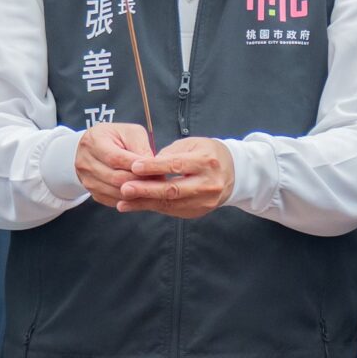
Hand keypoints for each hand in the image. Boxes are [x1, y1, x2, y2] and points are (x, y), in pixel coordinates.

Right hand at [75, 120, 152, 208]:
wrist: (92, 148)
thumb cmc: (114, 137)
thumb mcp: (129, 132)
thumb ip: (140, 147)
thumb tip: (154, 165)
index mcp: (94, 142)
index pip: (116, 158)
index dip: (137, 166)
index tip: (156, 169)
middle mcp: (86, 163)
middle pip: (116, 178)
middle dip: (140, 181)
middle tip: (159, 181)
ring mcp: (88, 180)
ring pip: (116, 193)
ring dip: (137, 193)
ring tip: (153, 188)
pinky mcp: (93, 193)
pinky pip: (114, 201)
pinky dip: (130, 200)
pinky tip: (141, 194)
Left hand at [120, 136, 234, 218]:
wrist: (233, 173)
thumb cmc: (207, 154)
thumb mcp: (193, 145)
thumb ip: (170, 155)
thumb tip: (146, 166)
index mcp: (207, 162)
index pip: (176, 165)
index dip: (154, 167)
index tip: (133, 166)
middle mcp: (208, 184)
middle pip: (173, 189)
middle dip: (146, 190)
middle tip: (125, 188)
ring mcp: (205, 201)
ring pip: (170, 204)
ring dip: (144, 203)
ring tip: (123, 201)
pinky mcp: (199, 212)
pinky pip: (172, 210)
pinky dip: (153, 207)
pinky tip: (136, 205)